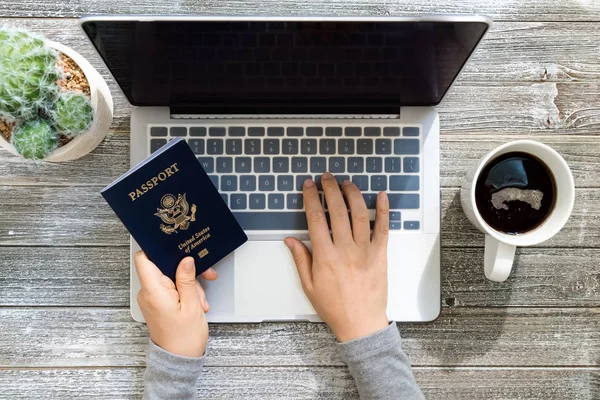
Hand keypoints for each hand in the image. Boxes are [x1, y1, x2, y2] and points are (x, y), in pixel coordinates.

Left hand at [134, 252, 217, 356]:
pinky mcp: (158, 304)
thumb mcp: (192, 305)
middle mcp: (148, 293)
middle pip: (163, 267)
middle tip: (204, 277)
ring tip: (200, 300)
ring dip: (188, 284)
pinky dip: (184, 291)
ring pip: (170, 278)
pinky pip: (170, 289)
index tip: (175, 245)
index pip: (144, 258)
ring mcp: (152, 299)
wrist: (179, 361)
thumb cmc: (184, 339)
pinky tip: (196, 302)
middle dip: (185, 270)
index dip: (157, 249)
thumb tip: (186, 260)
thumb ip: (187, 279)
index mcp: (153, 290)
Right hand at [285, 172, 389, 341]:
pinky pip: (383, 228)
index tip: (308, 186)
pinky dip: (383, 210)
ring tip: (346, 183)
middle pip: (337, 210)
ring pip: (359, 214)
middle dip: (330, 189)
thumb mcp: (309, 285)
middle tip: (326, 177)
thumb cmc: (334, 307)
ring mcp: (365, 250)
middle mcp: (345, 249)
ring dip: (352, 194)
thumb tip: (290, 240)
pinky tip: (381, 196)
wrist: (360, 323)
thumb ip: (301, 259)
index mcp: (325, 256)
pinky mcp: (380, 254)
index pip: (316, 218)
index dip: (311, 198)